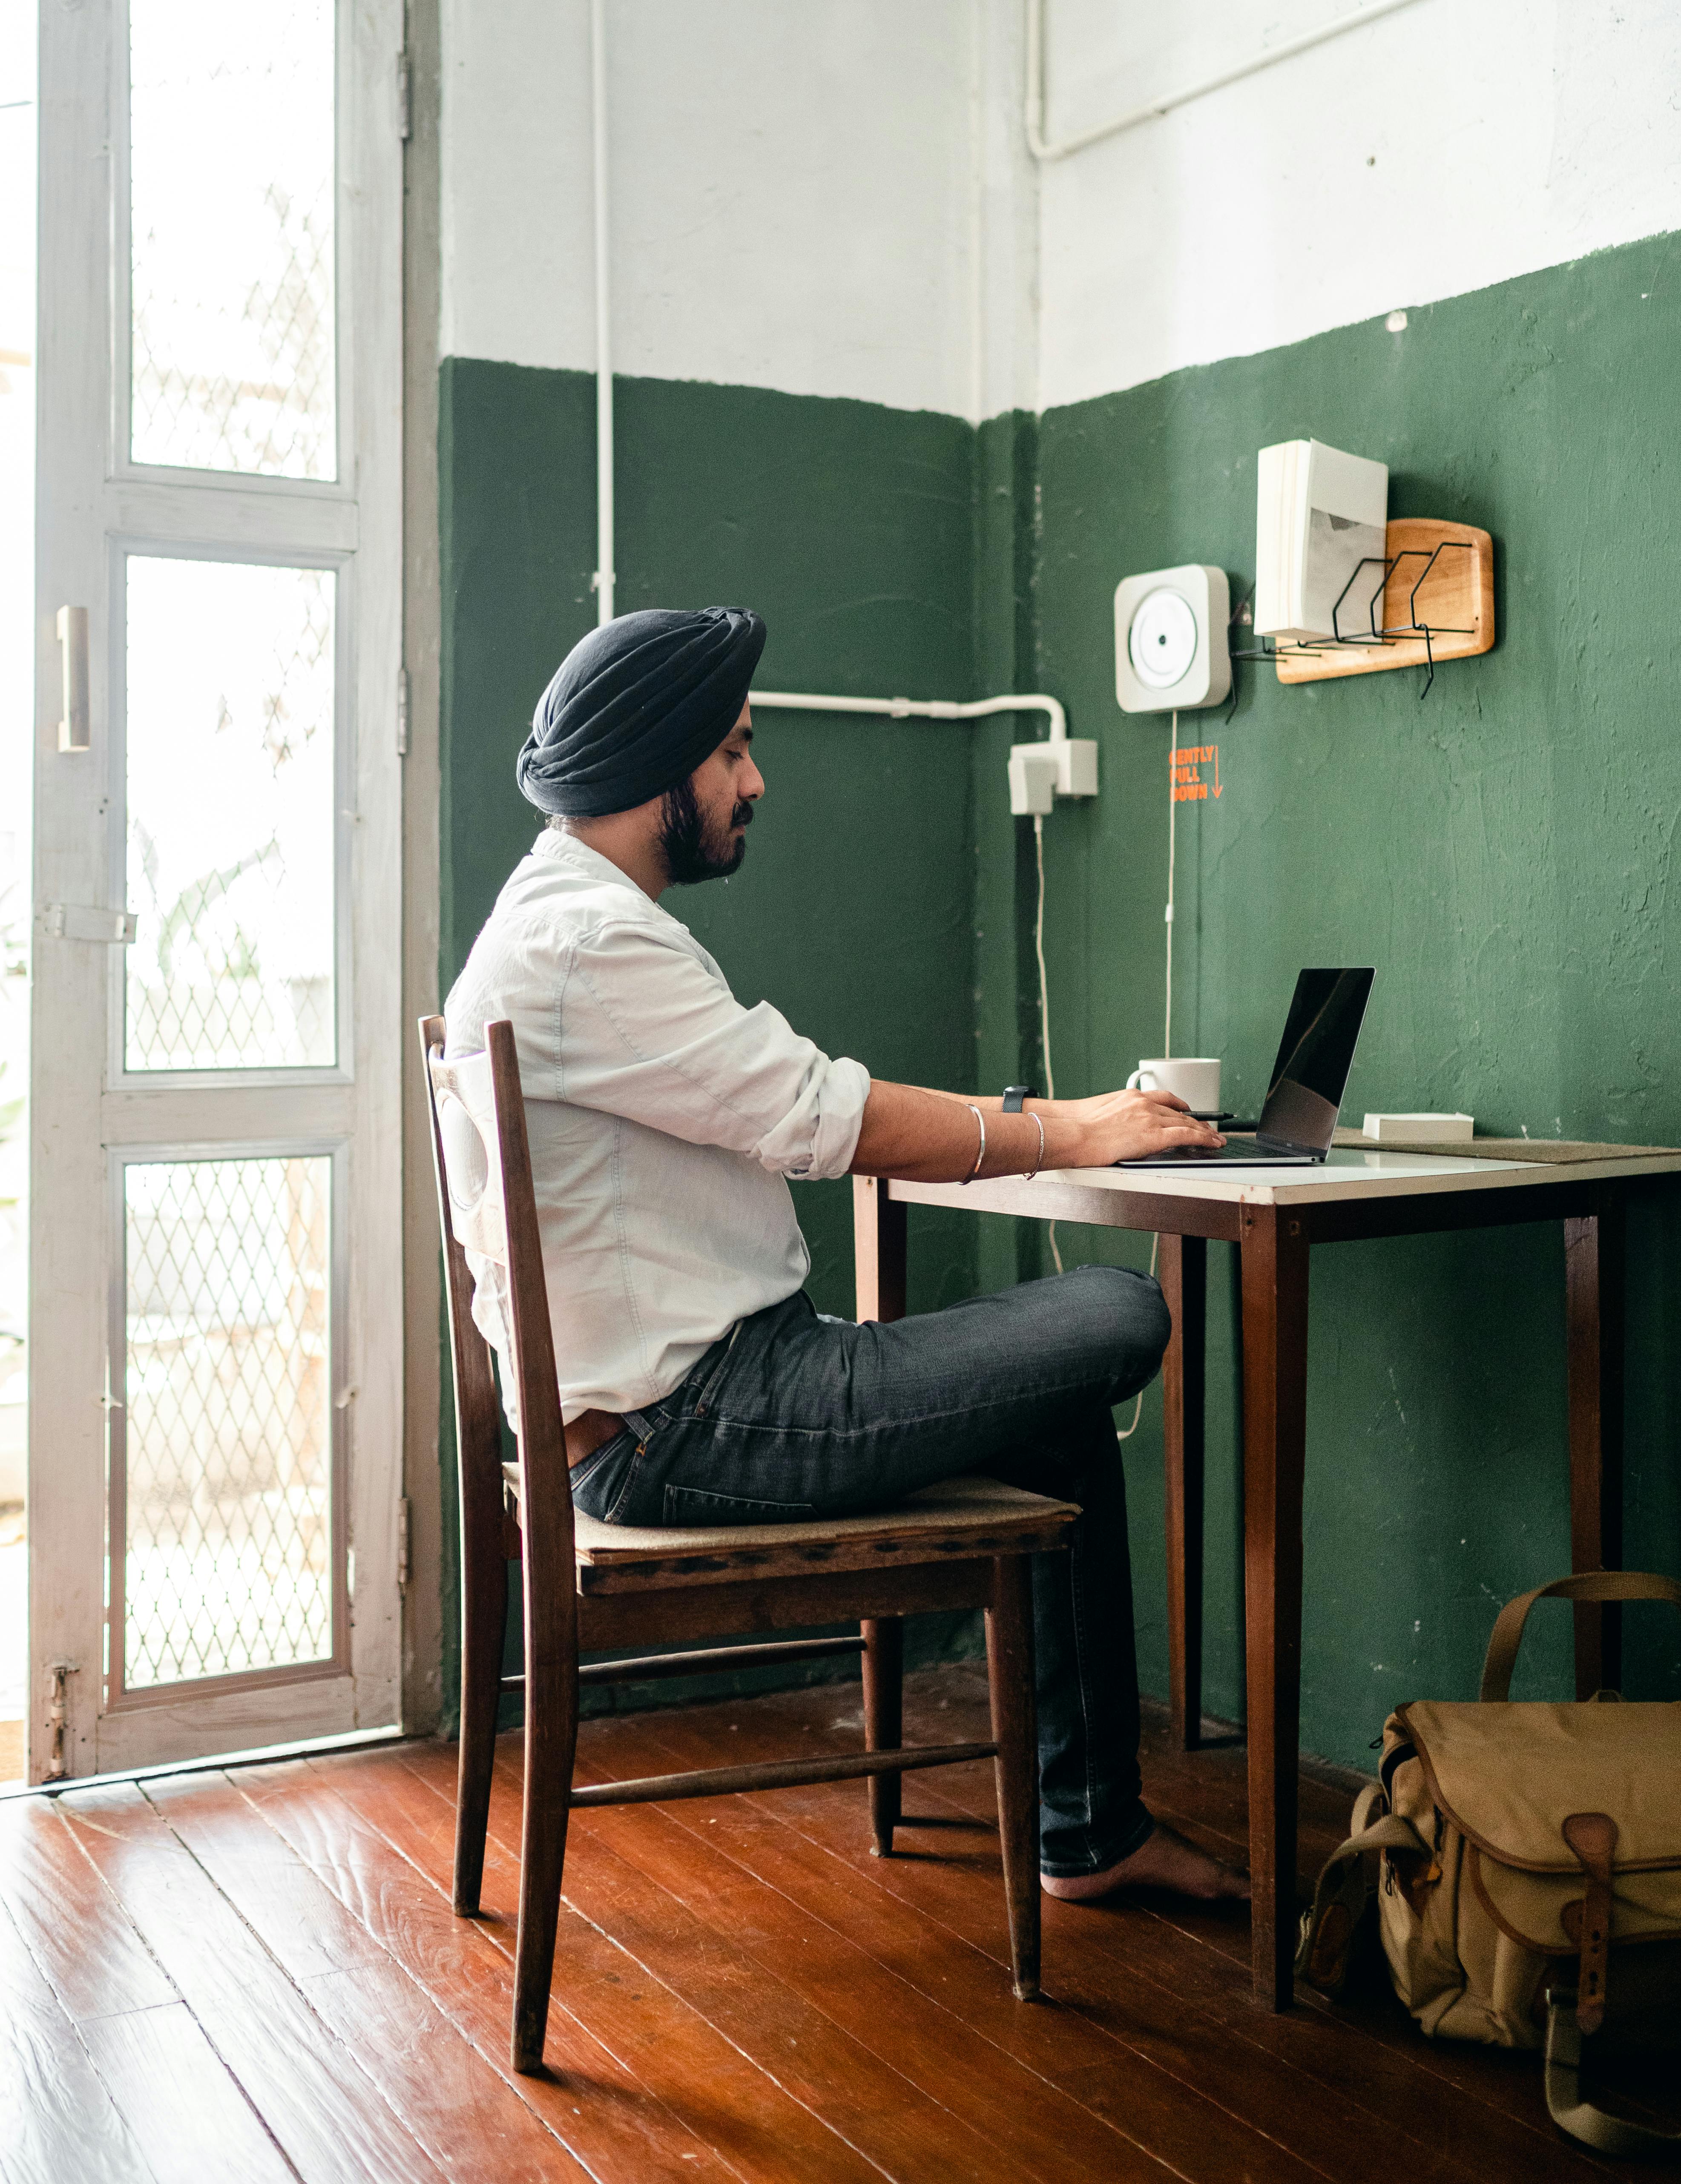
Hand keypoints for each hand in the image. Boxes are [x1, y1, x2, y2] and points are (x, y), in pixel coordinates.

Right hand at [1062, 1086, 1224, 1164]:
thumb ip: (1113, 1116)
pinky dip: (1204, 1138)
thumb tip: (1113, 1128)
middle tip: (1206, 1128)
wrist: (1071, 1133)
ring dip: (1204, 1130)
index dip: (1179, 1105)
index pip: (1162, 1098)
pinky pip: (1187, 1135)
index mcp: (1130, 1097)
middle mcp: (1143, 1103)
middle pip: (1177, 1111)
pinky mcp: (1154, 1136)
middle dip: (1194, 1120)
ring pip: (1187, 1122)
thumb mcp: (1097, 1114)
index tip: (1186, 1109)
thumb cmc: (1075, 1127)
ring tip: (1215, 1138)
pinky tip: (1213, 1142)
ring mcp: (1150, 1118)